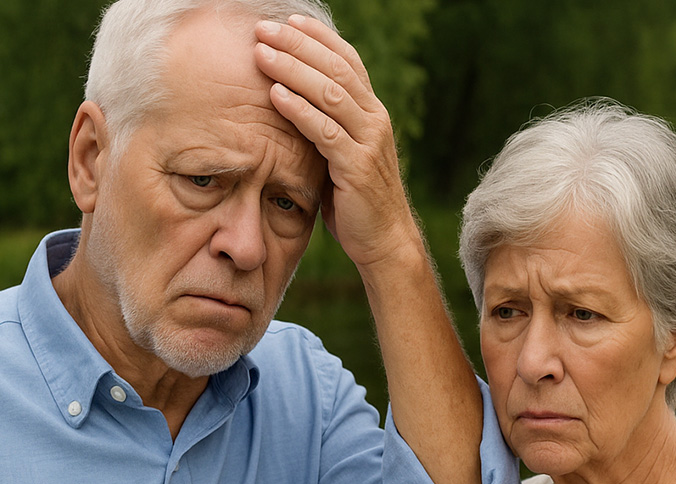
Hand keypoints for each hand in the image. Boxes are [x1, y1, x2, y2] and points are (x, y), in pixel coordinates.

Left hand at [253, 15, 412, 268]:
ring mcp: (369, 143)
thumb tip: (289, 98)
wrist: (384, 239)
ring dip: (293, 70)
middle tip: (264, 29)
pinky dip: (299, 110)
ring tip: (261, 53)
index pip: (348, 61)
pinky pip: (326, 131)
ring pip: (331, 94)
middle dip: (299, 46)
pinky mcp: (357, 168)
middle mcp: (375, 120)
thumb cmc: (355, 197)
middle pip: (337, 69)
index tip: (289, 21)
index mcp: (372, 113)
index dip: (319, 38)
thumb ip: (326, 124)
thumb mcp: (343, 152)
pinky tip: (275, 95)